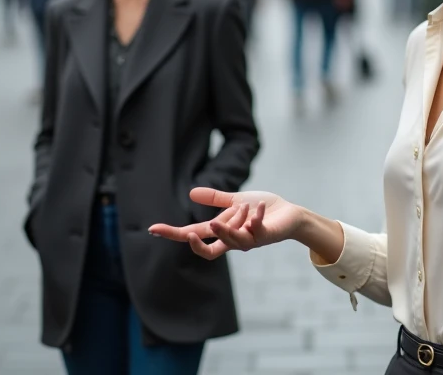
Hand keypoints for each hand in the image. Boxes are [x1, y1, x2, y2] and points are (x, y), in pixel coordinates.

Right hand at [148, 188, 304, 260]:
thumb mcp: (234, 201)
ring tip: (239, 207)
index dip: (174, 234)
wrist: (288, 214)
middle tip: (190, 234)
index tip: (154, 229)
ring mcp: (248, 240)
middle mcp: (232, 240)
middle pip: (208, 249)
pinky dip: (256, 217)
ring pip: (231, 240)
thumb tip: (191, 193)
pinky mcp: (265, 236)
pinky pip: (256, 230)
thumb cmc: (261, 210)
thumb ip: (215, 199)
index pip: (193, 235)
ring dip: (231, 225)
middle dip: (197, 244)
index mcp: (222, 230)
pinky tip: (259, 206)